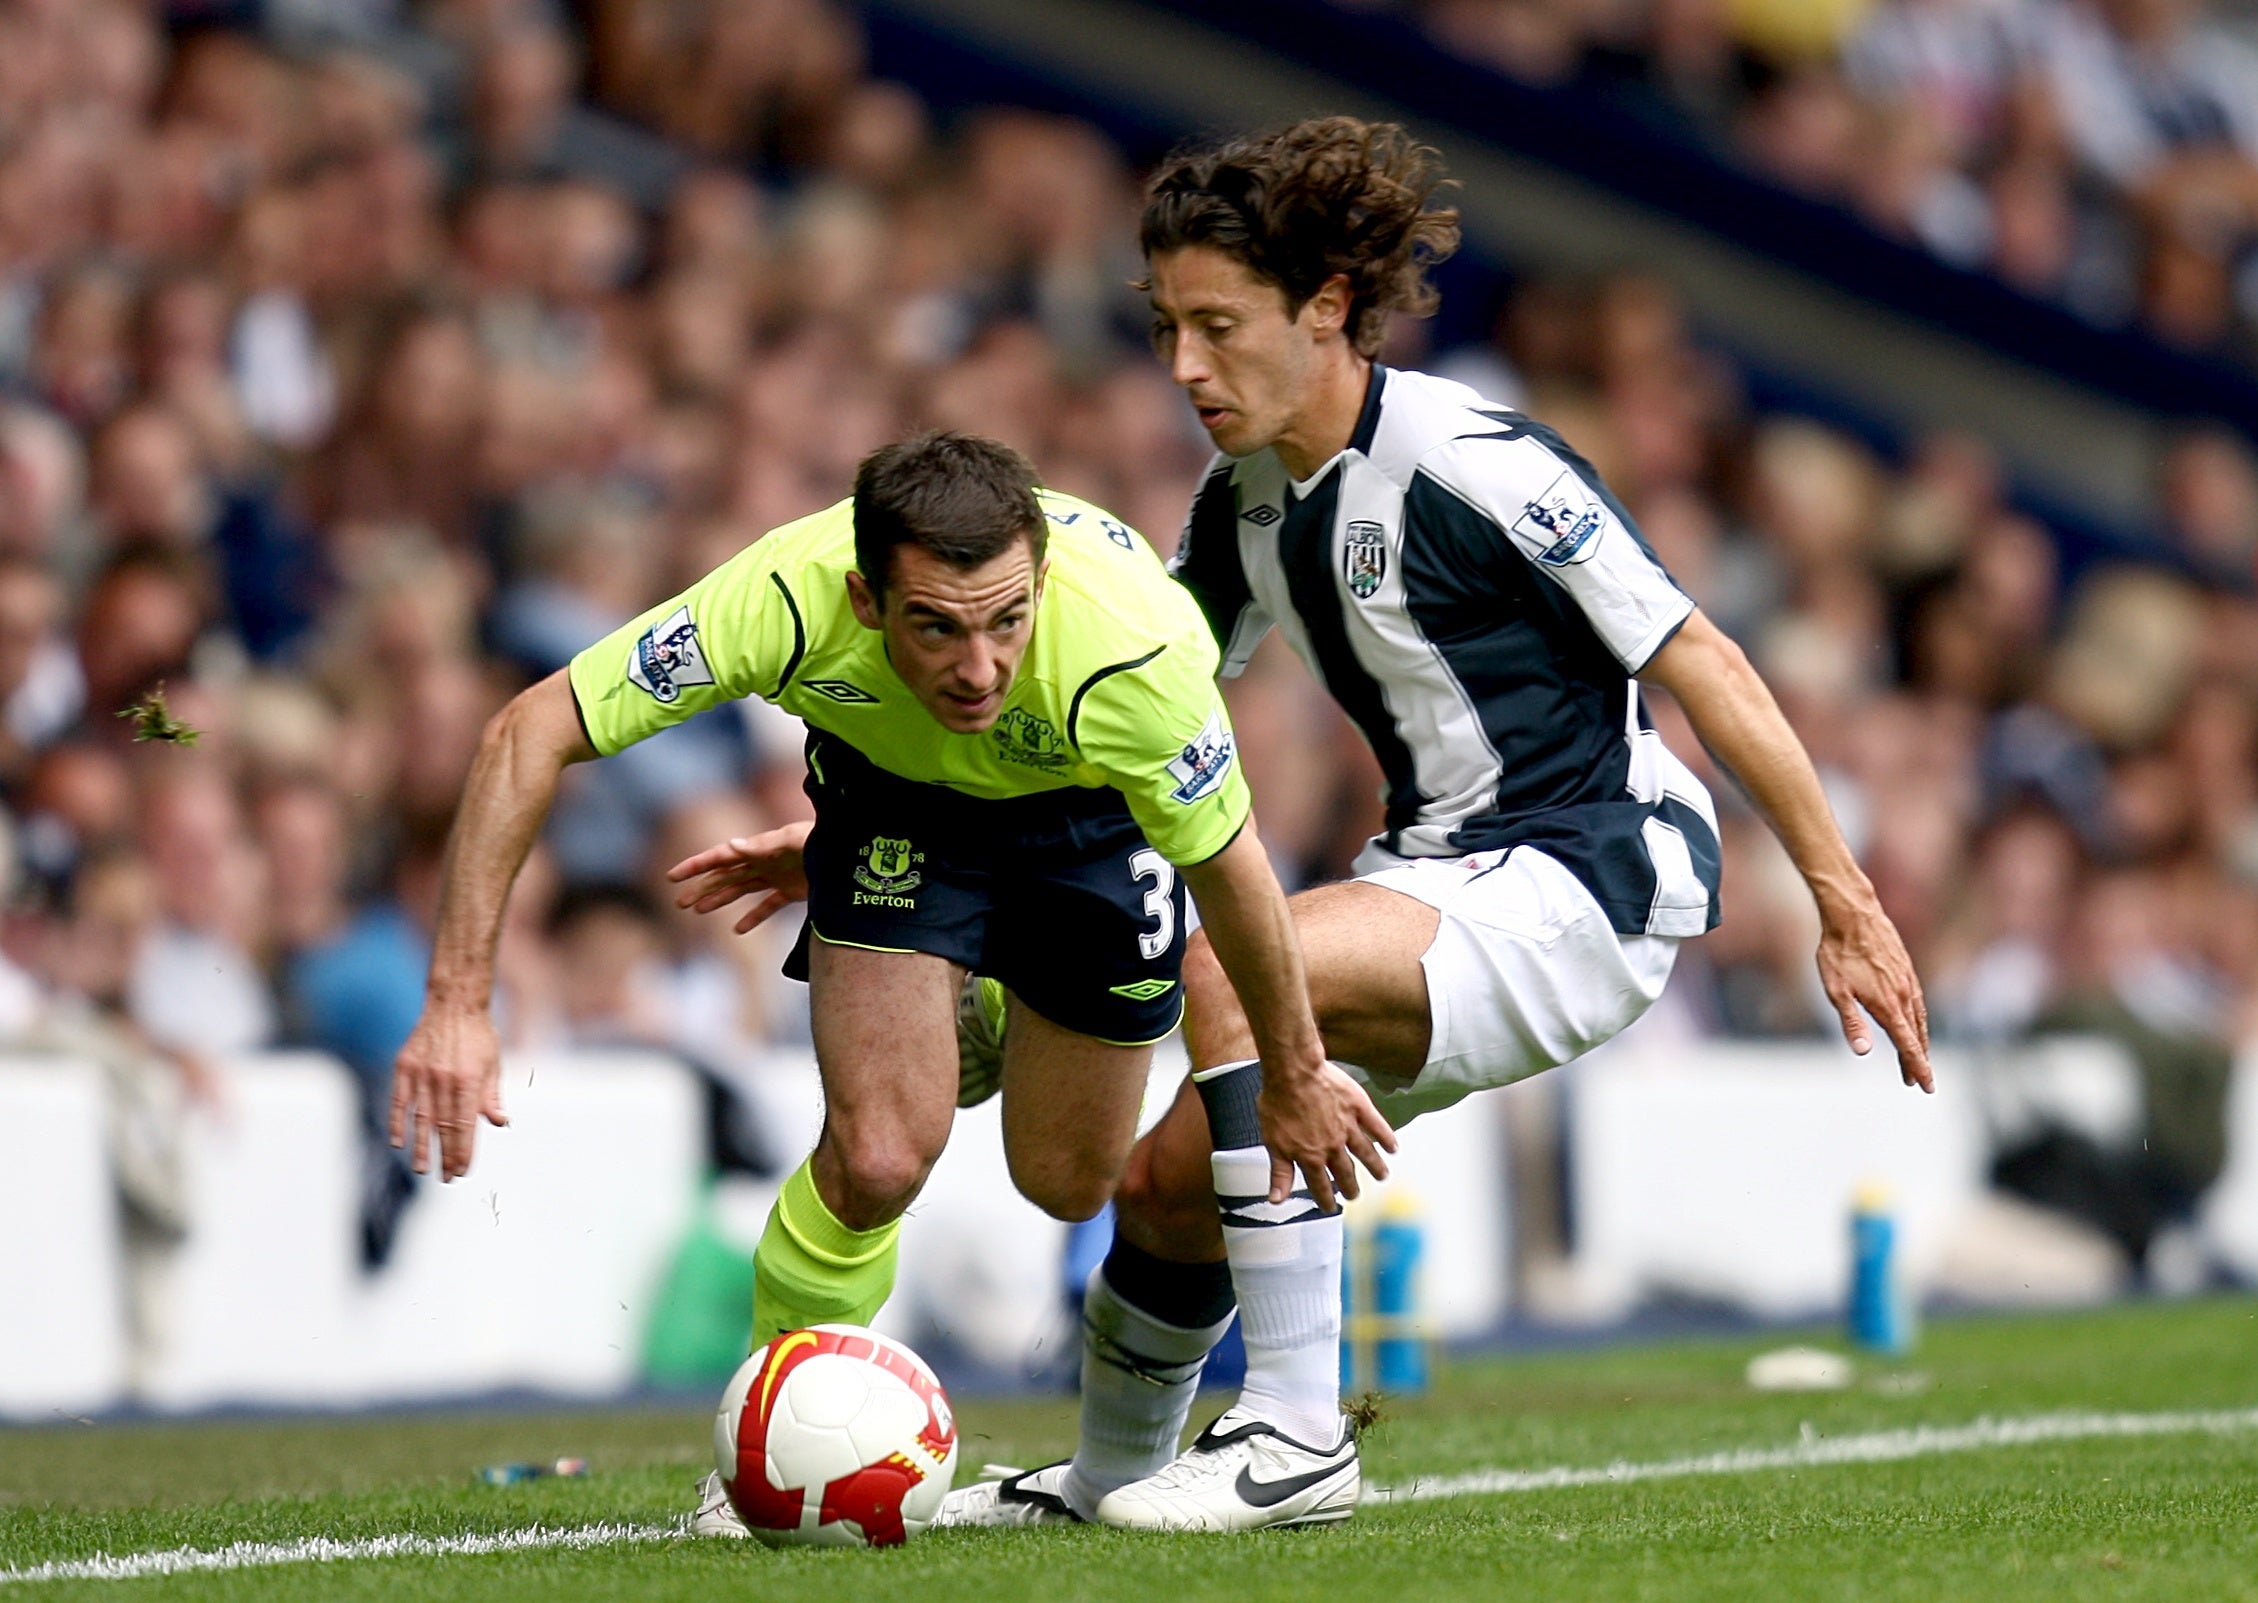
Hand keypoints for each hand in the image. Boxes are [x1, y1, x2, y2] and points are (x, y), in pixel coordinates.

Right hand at [389, 1002, 506, 1180]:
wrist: (454, 1003)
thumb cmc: (479, 1035)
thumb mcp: (494, 1064)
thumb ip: (492, 1096)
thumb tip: (499, 1123)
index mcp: (469, 1080)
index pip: (465, 1125)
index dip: (463, 1150)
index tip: (463, 1170)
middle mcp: (444, 1079)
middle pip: (443, 1126)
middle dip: (445, 1155)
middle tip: (446, 1178)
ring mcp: (421, 1073)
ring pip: (420, 1118)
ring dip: (421, 1146)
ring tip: (422, 1169)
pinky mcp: (404, 1066)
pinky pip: (399, 1100)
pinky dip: (398, 1122)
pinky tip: (398, 1142)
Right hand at [666, 821, 812, 933]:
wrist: (851, 852)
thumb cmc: (822, 840)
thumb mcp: (792, 841)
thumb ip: (763, 845)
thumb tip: (732, 846)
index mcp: (759, 848)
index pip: (721, 857)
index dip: (696, 866)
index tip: (672, 876)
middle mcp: (764, 861)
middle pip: (726, 876)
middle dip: (702, 888)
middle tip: (680, 903)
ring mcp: (777, 876)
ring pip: (741, 890)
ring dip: (720, 900)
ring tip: (698, 912)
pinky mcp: (792, 890)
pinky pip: (767, 905)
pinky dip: (753, 917)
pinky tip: (737, 930)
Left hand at [1256, 1062, 1399, 1211]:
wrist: (1294, 1073)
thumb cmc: (1279, 1102)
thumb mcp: (1272, 1141)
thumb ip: (1280, 1172)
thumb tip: (1277, 1199)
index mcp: (1311, 1156)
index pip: (1320, 1185)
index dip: (1325, 1199)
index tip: (1329, 1207)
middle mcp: (1333, 1146)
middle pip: (1345, 1173)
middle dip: (1350, 1187)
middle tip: (1354, 1196)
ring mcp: (1348, 1127)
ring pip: (1365, 1153)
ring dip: (1374, 1167)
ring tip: (1382, 1176)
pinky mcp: (1359, 1107)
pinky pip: (1377, 1126)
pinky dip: (1387, 1138)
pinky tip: (1393, 1147)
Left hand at [1817, 897, 1932, 1092]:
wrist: (1853, 914)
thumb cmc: (1837, 953)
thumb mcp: (1836, 991)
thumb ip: (1851, 1023)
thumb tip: (1863, 1052)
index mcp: (1888, 1005)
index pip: (1908, 1045)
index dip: (1917, 1067)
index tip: (1926, 1086)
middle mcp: (1904, 995)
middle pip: (1916, 1036)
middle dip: (1917, 1061)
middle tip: (1917, 1082)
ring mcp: (1908, 981)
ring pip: (1919, 1019)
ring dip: (1919, 1042)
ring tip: (1916, 1059)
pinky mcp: (1906, 969)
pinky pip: (1917, 1002)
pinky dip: (1919, 1020)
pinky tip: (1914, 1023)